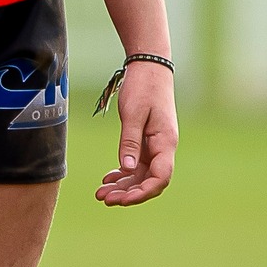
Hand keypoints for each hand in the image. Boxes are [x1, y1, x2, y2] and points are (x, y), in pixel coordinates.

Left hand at [95, 62, 177, 205]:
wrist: (149, 66)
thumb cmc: (143, 87)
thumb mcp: (133, 114)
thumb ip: (130, 142)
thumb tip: (126, 170)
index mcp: (165, 142)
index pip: (160, 177)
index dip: (143, 193)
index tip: (123, 200)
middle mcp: (163, 148)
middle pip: (149, 180)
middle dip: (128, 193)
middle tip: (104, 199)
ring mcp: (155, 145)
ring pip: (141, 175)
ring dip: (123, 186)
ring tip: (101, 193)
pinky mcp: (147, 141)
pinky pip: (137, 164)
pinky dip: (123, 173)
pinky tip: (109, 178)